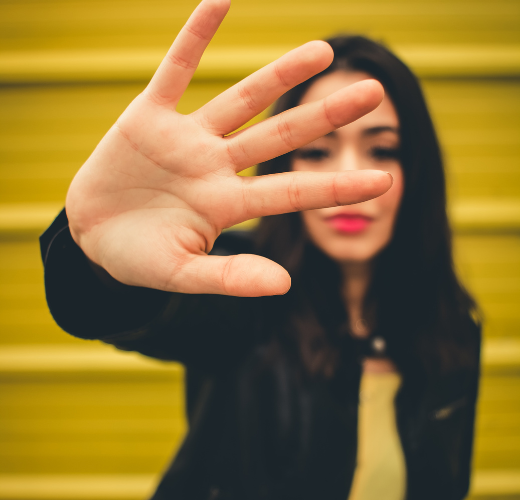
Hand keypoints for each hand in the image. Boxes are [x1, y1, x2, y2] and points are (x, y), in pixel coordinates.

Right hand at [66, 0, 390, 296]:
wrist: (92, 236)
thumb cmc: (139, 260)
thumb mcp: (181, 274)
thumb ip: (228, 276)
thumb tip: (283, 285)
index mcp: (227, 205)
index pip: (292, 192)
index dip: (336, 186)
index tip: (384, 179)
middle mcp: (216, 166)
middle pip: (280, 136)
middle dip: (324, 116)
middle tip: (374, 92)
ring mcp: (186, 138)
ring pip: (242, 100)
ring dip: (279, 74)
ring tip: (324, 50)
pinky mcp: (148, 116)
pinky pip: (174, 68)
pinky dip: (195, 36)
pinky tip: (220, 0)